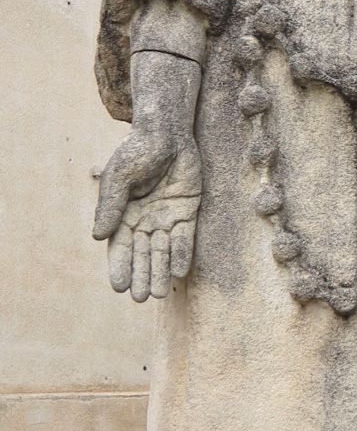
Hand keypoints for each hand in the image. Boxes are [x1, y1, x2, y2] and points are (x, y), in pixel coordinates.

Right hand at [93, 125, 201, 300]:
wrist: (167, 132)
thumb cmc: (137, 151)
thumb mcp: (118, 178)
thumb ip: (110, 206)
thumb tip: (97, 237)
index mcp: (122, 213)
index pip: (119, 246)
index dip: (119, 266)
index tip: (118, 287)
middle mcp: (144, 219)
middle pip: (141, 253)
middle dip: (141, 275)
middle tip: (141, 299)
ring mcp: (165, 216)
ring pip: (162, 250)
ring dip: (161, 271)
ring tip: (160, 294)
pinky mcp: (186, 210)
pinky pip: (184, 237)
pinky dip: (182, 253)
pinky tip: (181, 271)